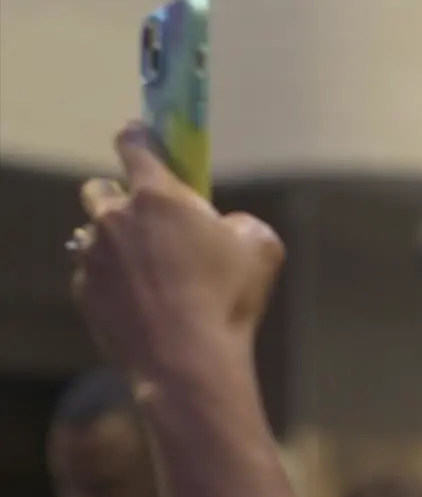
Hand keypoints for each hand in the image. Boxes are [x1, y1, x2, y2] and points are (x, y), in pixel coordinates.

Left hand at [71, 123, 283, 374]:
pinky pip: (92, 273)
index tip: (142, 136)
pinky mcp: (85, 290)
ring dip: (113, 240)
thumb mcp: (261, 246)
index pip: (133, 144)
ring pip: (92, 234)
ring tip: (145, 268)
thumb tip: (224, 226)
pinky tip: (141, 300)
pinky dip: (112, 279)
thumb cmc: (228, 298)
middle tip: (147, 218)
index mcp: (159, 196)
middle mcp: (116, 218)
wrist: (187, 360)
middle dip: (118, 195)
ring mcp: (93, 255)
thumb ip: (239, 223)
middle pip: (98, 188)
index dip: (139, 136)